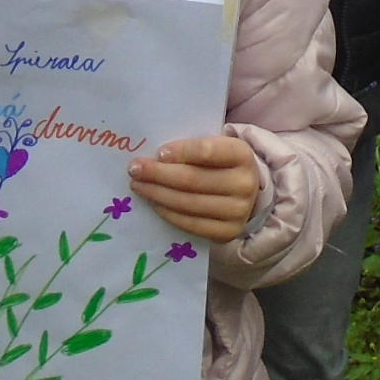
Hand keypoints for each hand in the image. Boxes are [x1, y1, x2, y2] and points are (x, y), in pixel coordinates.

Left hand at [133, 135, 260, 241]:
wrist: (244, 192)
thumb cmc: (221, 163)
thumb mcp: (215, 147)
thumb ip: (190, 148)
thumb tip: (152, 157)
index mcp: (242, 155)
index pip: (208, 151)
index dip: (182, 152)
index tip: (158, 153)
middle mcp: (245, 184)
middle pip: (193, 179)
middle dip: (158, 174)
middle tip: (134, 169)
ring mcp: (238, 212)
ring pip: (188, 203)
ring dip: (157, 194)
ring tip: (138, 185)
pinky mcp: (227, 232)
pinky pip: (190, 224)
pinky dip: (167, 212)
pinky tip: (153, 202)